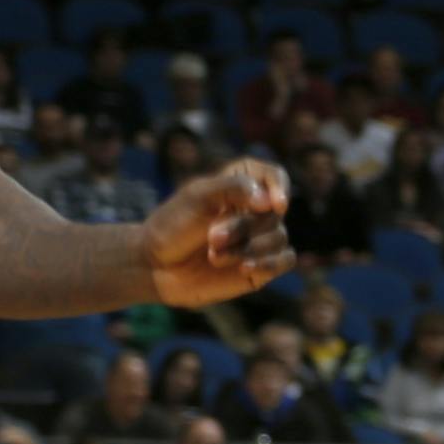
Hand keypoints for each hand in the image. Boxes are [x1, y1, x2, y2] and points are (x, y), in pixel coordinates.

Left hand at [144, 161, 293, 307]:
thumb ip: (234, 189)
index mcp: (241, 184)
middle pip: (273, 212)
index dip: (278, 185)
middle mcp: (255, 209)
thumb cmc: (173, 226)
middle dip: (243, 227)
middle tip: (212, 238)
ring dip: (247, 248)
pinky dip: (268, 263)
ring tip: (215, 256)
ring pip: (279, 237)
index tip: (275, 204)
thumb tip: (272, 202)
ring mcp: (261, 238)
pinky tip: (245, 268)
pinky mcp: (263, 265)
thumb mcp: (197, 198)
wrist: (158, 267)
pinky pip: (285, 260)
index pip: (273, 175)